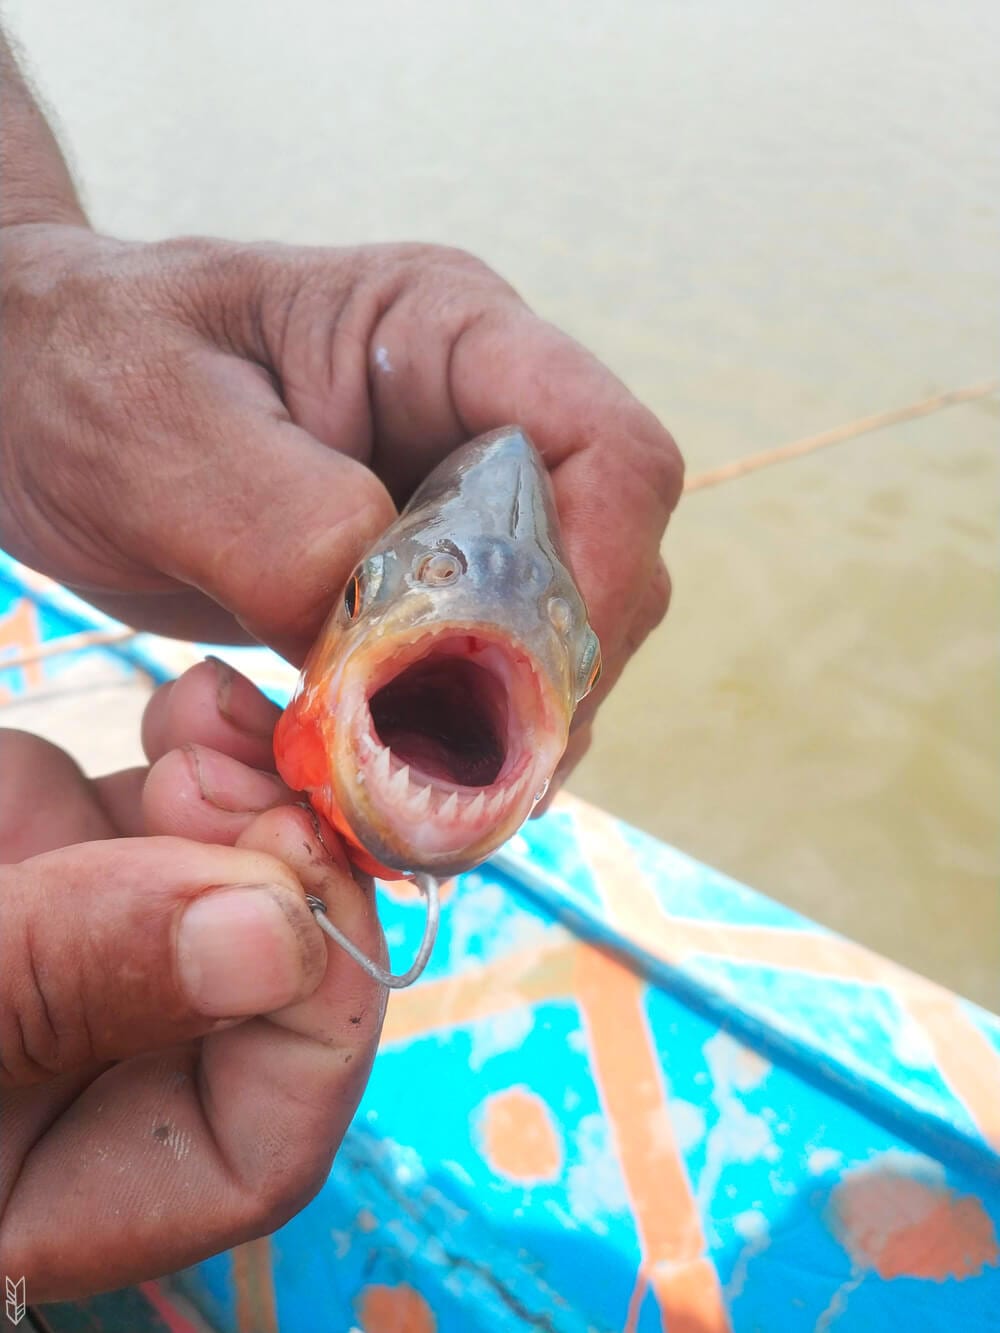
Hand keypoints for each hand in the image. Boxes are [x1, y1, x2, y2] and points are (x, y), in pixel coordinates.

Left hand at [0, 221, 681, 795]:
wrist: (34, 399)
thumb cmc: (83, 371)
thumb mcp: (157, 431)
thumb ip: (288, 529)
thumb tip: (401, 653)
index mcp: (449, 338)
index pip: (613, 451)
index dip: (606, 576)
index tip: (531, 689)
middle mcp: (479, 422)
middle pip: (605, 564)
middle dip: (553, 682)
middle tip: (468, 780)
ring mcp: (454, 506)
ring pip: (557, 636)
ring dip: (506, 731)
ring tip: (418, 797)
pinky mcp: (417, 582)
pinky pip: (482, 674)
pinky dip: (452, 742)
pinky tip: (387, 777)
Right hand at [0, 660, 385, 1299]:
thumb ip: (65, 985)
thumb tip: (270, 937)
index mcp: (71, 1188)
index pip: (267, 1138)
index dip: (312, 1007)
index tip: (290, 877)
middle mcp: (105, 1067)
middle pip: (281, 983)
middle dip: (289, 867)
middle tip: (257, 782)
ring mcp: (94, 946)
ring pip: (245, 869)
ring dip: (258, 787)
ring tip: (211, 730)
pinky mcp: (66, 849)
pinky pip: (182, 793)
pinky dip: (206, 739)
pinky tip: (195, 704)